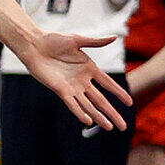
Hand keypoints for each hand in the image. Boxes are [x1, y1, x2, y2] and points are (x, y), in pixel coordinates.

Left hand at [17, 31, 131, 129]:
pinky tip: (89, 121)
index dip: (119, 93)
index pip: (108, 84)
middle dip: (112, 113)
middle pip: (101, 100)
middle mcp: (82, 80)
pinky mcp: (60, 90)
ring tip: (110, 128)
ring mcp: (72, 87)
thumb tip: (115, 37)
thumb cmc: (53, 40)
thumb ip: (96, 42)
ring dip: (99, 117)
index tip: (129, 103)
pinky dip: (80, 112)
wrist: (34, 45)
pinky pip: (72, 104)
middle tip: (123, 126)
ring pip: (88, 105)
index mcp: (89, 68)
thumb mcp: (77, 40)